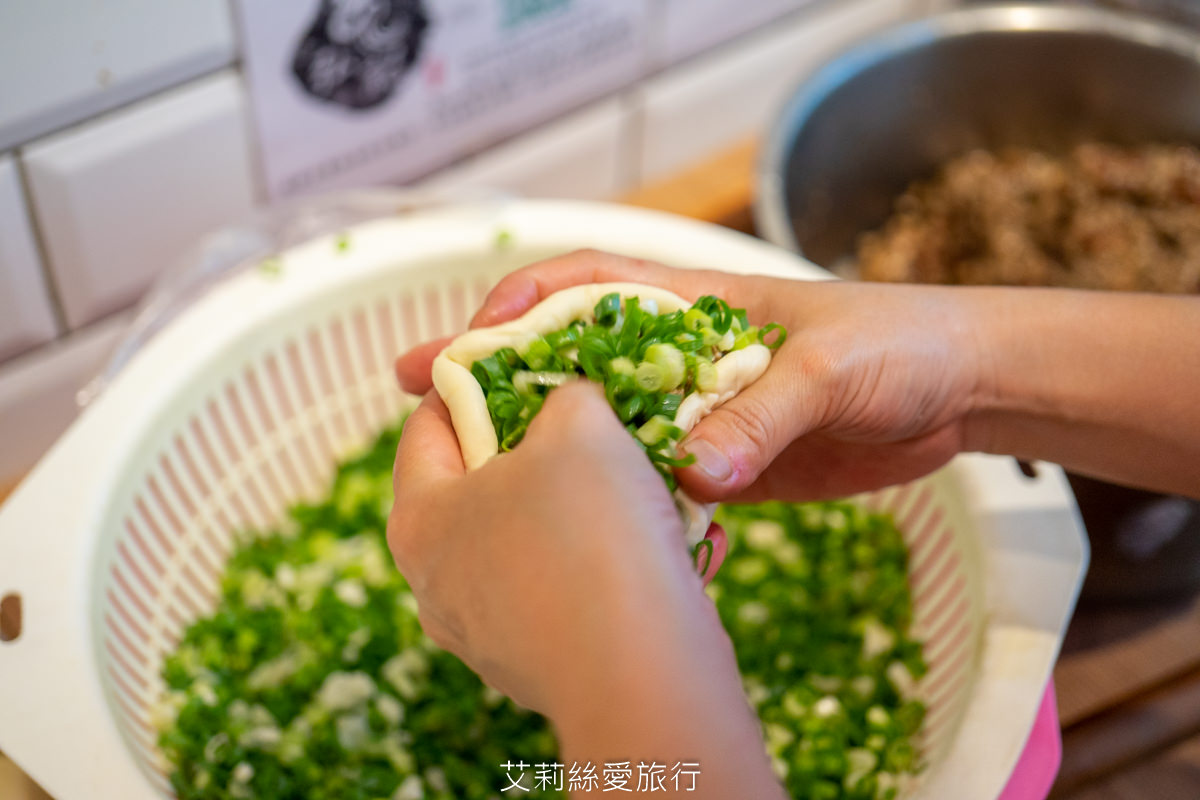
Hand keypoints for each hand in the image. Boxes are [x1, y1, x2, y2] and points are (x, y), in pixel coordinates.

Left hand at [389, 383, 783, 797]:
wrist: (644, 678)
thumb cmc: (594, 534)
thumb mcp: (582, 425)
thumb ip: (564, 394)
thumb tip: (570, 400)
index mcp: (419, 518)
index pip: (428, 421)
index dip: (479, 377)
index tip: (530, 358)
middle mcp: (437, 582)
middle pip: (485, 483)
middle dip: (547, 446)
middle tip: (596, 418)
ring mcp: (486, 633)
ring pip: (537, 539)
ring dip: (591, 506)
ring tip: (644, 483)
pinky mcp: (540, 665)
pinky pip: (573, 589)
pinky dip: (613, 561)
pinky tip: (664, 547)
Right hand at [396, 249, 987, 503]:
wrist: (961, 392)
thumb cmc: (899, 344)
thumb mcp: (828, 370)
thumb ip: (761, 417)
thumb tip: (697, 475)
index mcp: (695, 303)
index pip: (587, 285)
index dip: (519, 303)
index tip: (468, 338)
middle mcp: (682, 355)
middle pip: (569, 358)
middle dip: (495, 373)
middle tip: (417, 398)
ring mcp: (698, 412)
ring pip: (599, 426)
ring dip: (538, 443)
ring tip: (468, 474)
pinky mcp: (726, 464)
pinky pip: (652, 481)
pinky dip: (613, 498)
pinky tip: (570, 525)